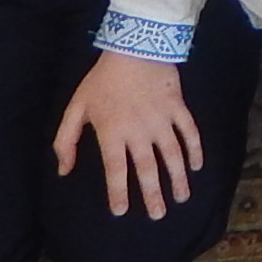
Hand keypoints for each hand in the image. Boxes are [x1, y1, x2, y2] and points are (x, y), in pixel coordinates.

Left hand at [52, 48, 202, 217]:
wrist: (134, 46)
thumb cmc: (102, 79)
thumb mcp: (76, 107)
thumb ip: (66, 140)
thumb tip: (63, 171)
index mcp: (112, 133)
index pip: (116, 170)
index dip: (118, 193)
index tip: (121, 212)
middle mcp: (139, 131)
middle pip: (147, 169)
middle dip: (153, 194)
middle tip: (158, 215)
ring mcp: (161, 120)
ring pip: (172, 155)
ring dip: (178, 178)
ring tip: (182, 198)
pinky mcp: (177, 108)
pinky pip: (189, 132)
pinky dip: (195, 149)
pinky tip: (197, 166)